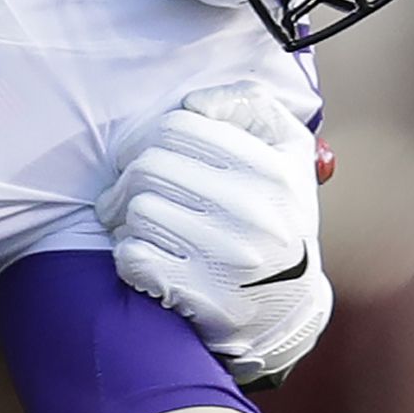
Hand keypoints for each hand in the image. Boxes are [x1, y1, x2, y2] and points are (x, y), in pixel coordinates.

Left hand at [102, 82, 328, 382]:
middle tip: (127, 189)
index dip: (150, 136)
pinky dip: (128, 252)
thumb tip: (196, 104)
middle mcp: (254, 212)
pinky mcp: (200, 295)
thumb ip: (249, 107)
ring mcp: (226, 257)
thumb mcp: (287, 152)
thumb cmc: (275, 215)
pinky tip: (147, 253)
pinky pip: (132, 256)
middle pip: (148, 167)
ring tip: (138, 222)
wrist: (288, 308)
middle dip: (128, 177)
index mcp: (273, 170)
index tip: (146, 153)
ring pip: (136, 210)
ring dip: (125, 216)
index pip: (178, 127)